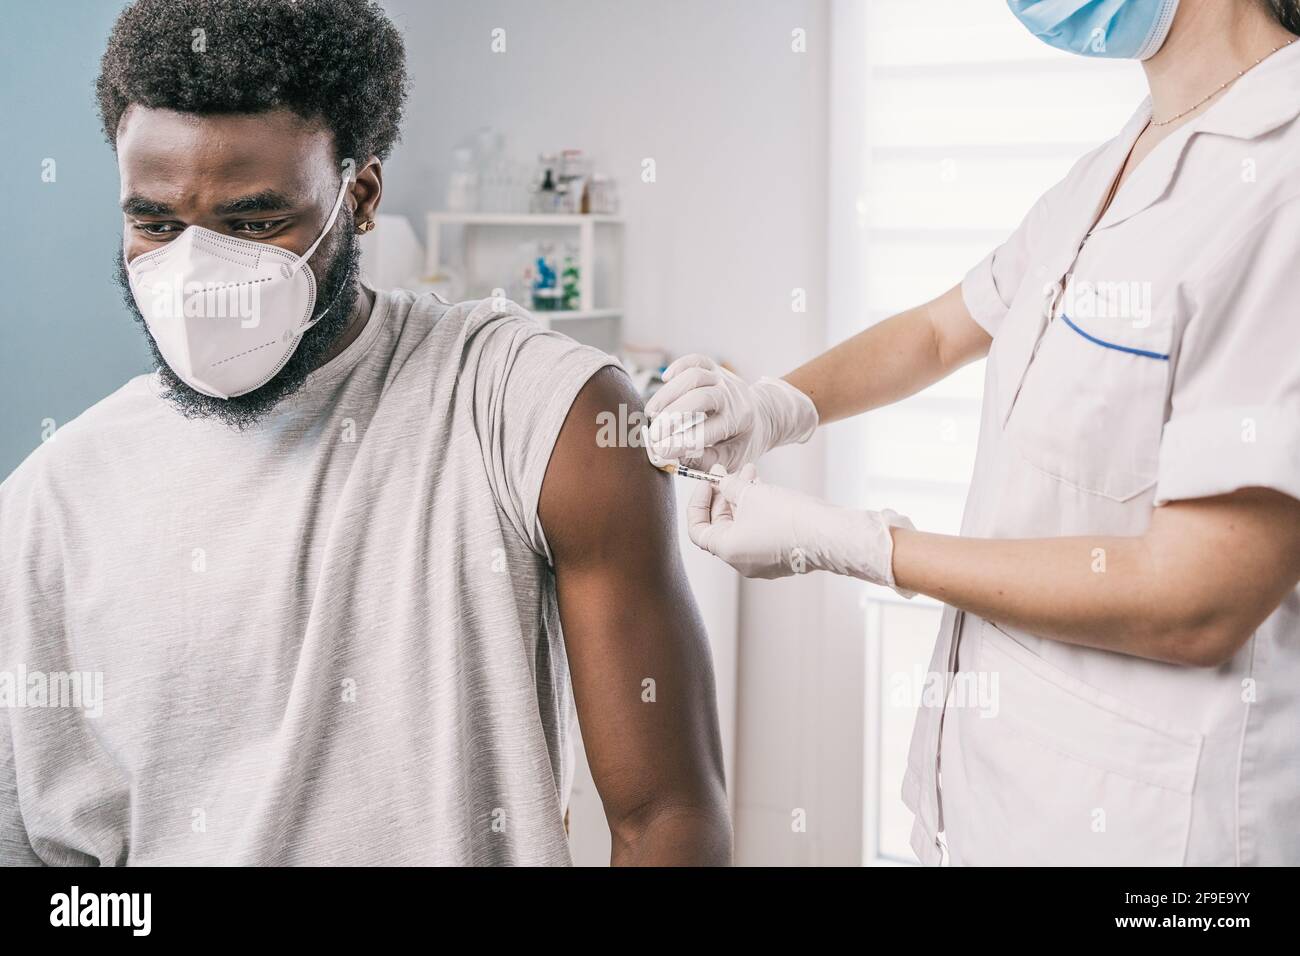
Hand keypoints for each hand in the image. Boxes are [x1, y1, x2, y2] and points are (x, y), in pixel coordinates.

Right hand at [643, 354, 817, 471]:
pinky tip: (665, 381)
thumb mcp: (732, 458)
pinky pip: (694, 360)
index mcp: (739, 421)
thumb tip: (675, 456)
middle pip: (700, 398)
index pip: (706, 432)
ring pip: (693, 376)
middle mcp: (732, 396)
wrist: (762, 415)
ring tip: (651, 414)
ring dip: (668, 394)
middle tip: (653, 435)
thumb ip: (705, 461)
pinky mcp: (713, 368)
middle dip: (671, 417)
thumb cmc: (742, 440)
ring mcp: (722, 379)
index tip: (660, 451)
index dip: (680, 442)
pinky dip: (677, 367)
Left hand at [687, 464, 914, 594]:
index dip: (698, 503)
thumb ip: (729, 485)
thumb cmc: (789, 517)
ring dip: (743, 499)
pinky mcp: (780, 557)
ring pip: (742, 526)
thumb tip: (720, 478)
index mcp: (727, 550)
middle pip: (721, 526)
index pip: (697, 529)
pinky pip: (760, 532)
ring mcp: (761, 561)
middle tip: (731, 473)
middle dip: (724, 496)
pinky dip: (758, 511)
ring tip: (752, 474)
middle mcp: (741, 561)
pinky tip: (766, 490)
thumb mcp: (751, 493)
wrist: (829, 534)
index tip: (708, 483)